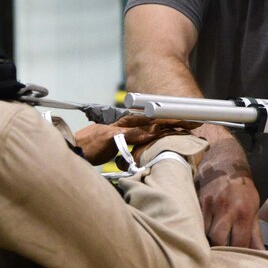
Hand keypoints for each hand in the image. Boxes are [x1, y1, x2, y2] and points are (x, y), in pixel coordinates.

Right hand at [74, 115, 195, 165]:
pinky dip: (145, 135)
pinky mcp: (112, 136)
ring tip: (184, 124)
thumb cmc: (91, 149)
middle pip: (155, 118)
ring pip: (148, 124)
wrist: (73, 149)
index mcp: (126, 124)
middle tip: (195, 120)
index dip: (170, 120)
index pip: (152, 120)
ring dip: (166, 124)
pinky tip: (158, 135)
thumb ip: (128, 144)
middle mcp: (124, 122)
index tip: (187, 122)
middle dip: (175, 119)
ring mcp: (119, 128)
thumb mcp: (113, 145)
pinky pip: (132, 136)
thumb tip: (141, 149)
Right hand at [194, 156, 263, 249]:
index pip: (239, 243)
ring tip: (211, 246)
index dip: (237, 255)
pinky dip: (200, 230)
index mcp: (243, 213)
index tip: (236, 262)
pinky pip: (197, 222)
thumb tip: (261, 255)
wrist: (226, 165)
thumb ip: (255, 234)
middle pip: (218, 240)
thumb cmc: (243, 190)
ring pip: (205, 233)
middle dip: (219, 250)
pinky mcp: (199, 202)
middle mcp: (227, 210)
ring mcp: (211, 205)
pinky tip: (202, 234)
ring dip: (208, 241)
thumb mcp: (254, 209)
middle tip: (221, 256)